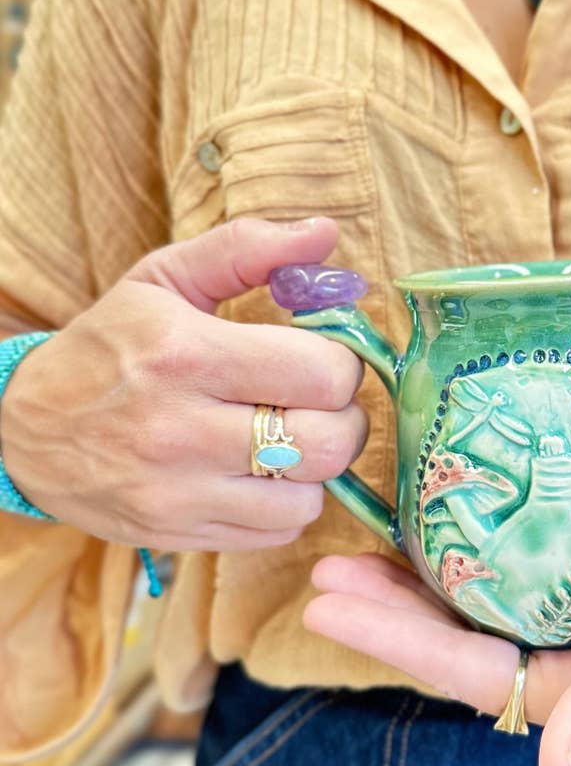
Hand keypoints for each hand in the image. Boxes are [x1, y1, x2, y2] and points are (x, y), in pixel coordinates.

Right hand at [1, 217, 365, 550]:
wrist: (23, 428)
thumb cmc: (106, 344)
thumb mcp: (163, 278)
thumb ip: (246, 247)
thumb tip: (327, 232)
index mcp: (184, 352)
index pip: (321, 373)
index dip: (342, 363)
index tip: (324, 357)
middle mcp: (180, 429)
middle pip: (326, 443)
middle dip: (344, 418)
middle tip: (321, 401)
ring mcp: (177, 492)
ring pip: (308, 497)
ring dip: (316, 467)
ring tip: (289, 437)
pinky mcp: (176, 533)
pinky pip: (277, 532)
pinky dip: (286, 502)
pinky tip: (262, 472)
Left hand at [304, 538, 570, 765]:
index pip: (468, 670)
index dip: (393, 640)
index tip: (328, 605)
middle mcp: (558, 658)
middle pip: (453, 640)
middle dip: (384, 612)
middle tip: (325, 575)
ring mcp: (561, 619)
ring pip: (469, 606)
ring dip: (408, 583)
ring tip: (351, 555)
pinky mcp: (569, 581)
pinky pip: (499, 571)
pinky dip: (457, 554)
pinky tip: (424, 530)